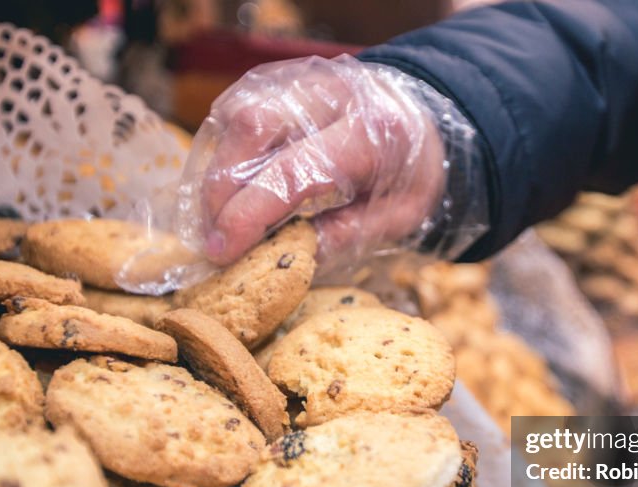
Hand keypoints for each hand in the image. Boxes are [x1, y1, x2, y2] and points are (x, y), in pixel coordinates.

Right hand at [192, 56, 446, 266]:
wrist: (425, 120)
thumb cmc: (410, 177)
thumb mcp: (399, 219)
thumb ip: (346, 237)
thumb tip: (283, 256)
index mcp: (372, 134)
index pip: (293, 171)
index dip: (249, 214)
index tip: (221, 251)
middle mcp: (334, 94)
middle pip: (254, 127)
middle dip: (220, 190)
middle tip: (213, 239)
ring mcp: (304, 78)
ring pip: (236, 114)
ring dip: (215, 171)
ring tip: (215, 219)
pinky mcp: (281, 77)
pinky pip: (234, 109)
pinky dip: (222, 152)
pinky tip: (225, 188)